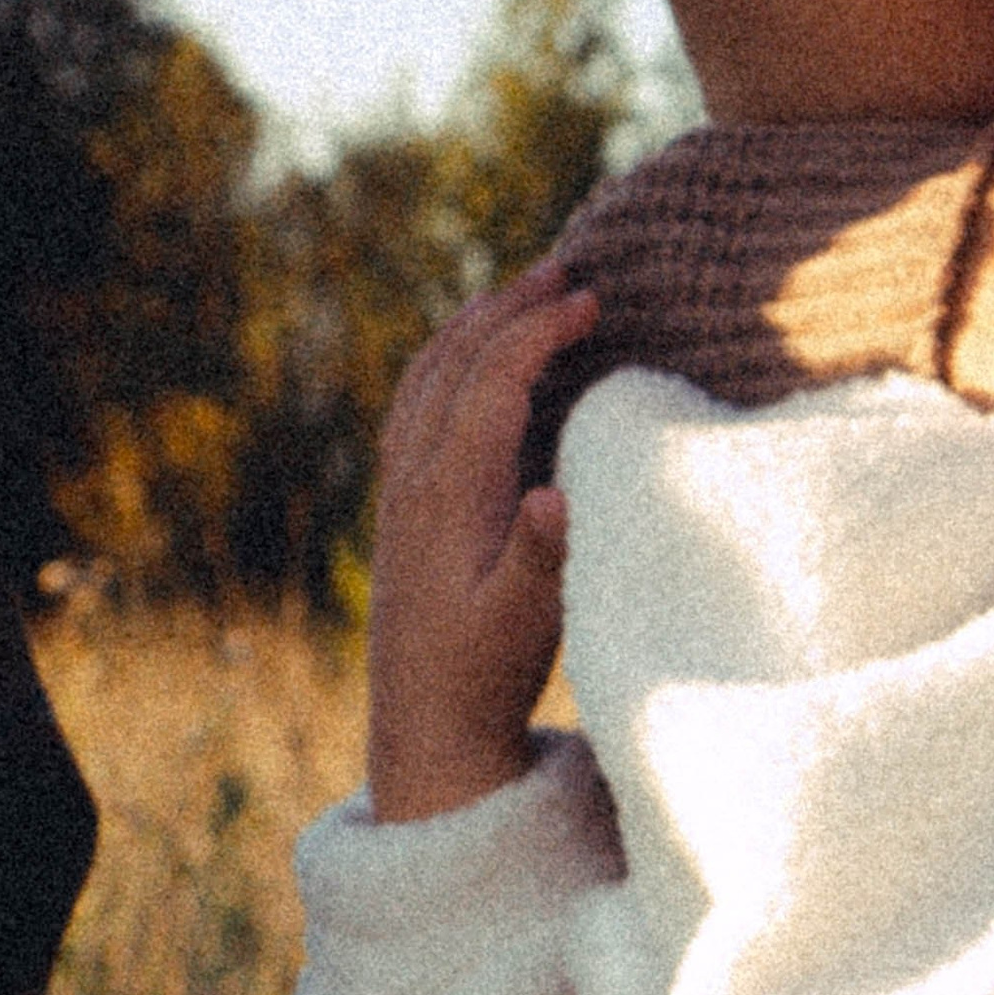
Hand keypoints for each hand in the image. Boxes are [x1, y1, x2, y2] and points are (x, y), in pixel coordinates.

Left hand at [368, 257, 599, 823]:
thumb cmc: (487, 677)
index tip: (591, 300)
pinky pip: (417, 405)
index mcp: (449, 496)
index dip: (539, 331)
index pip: (492, 382)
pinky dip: (449, 361)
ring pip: (428, 376)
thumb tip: (557, 494)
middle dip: (509, 305)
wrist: (425, 726)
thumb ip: (544, 558)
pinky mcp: (402, 507)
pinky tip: (473, 358)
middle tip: (565, 268)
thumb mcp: (527, 627)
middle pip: (454, 360)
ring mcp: (402, 489)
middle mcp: (416, 479)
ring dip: (476, 324)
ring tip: (523, 292)